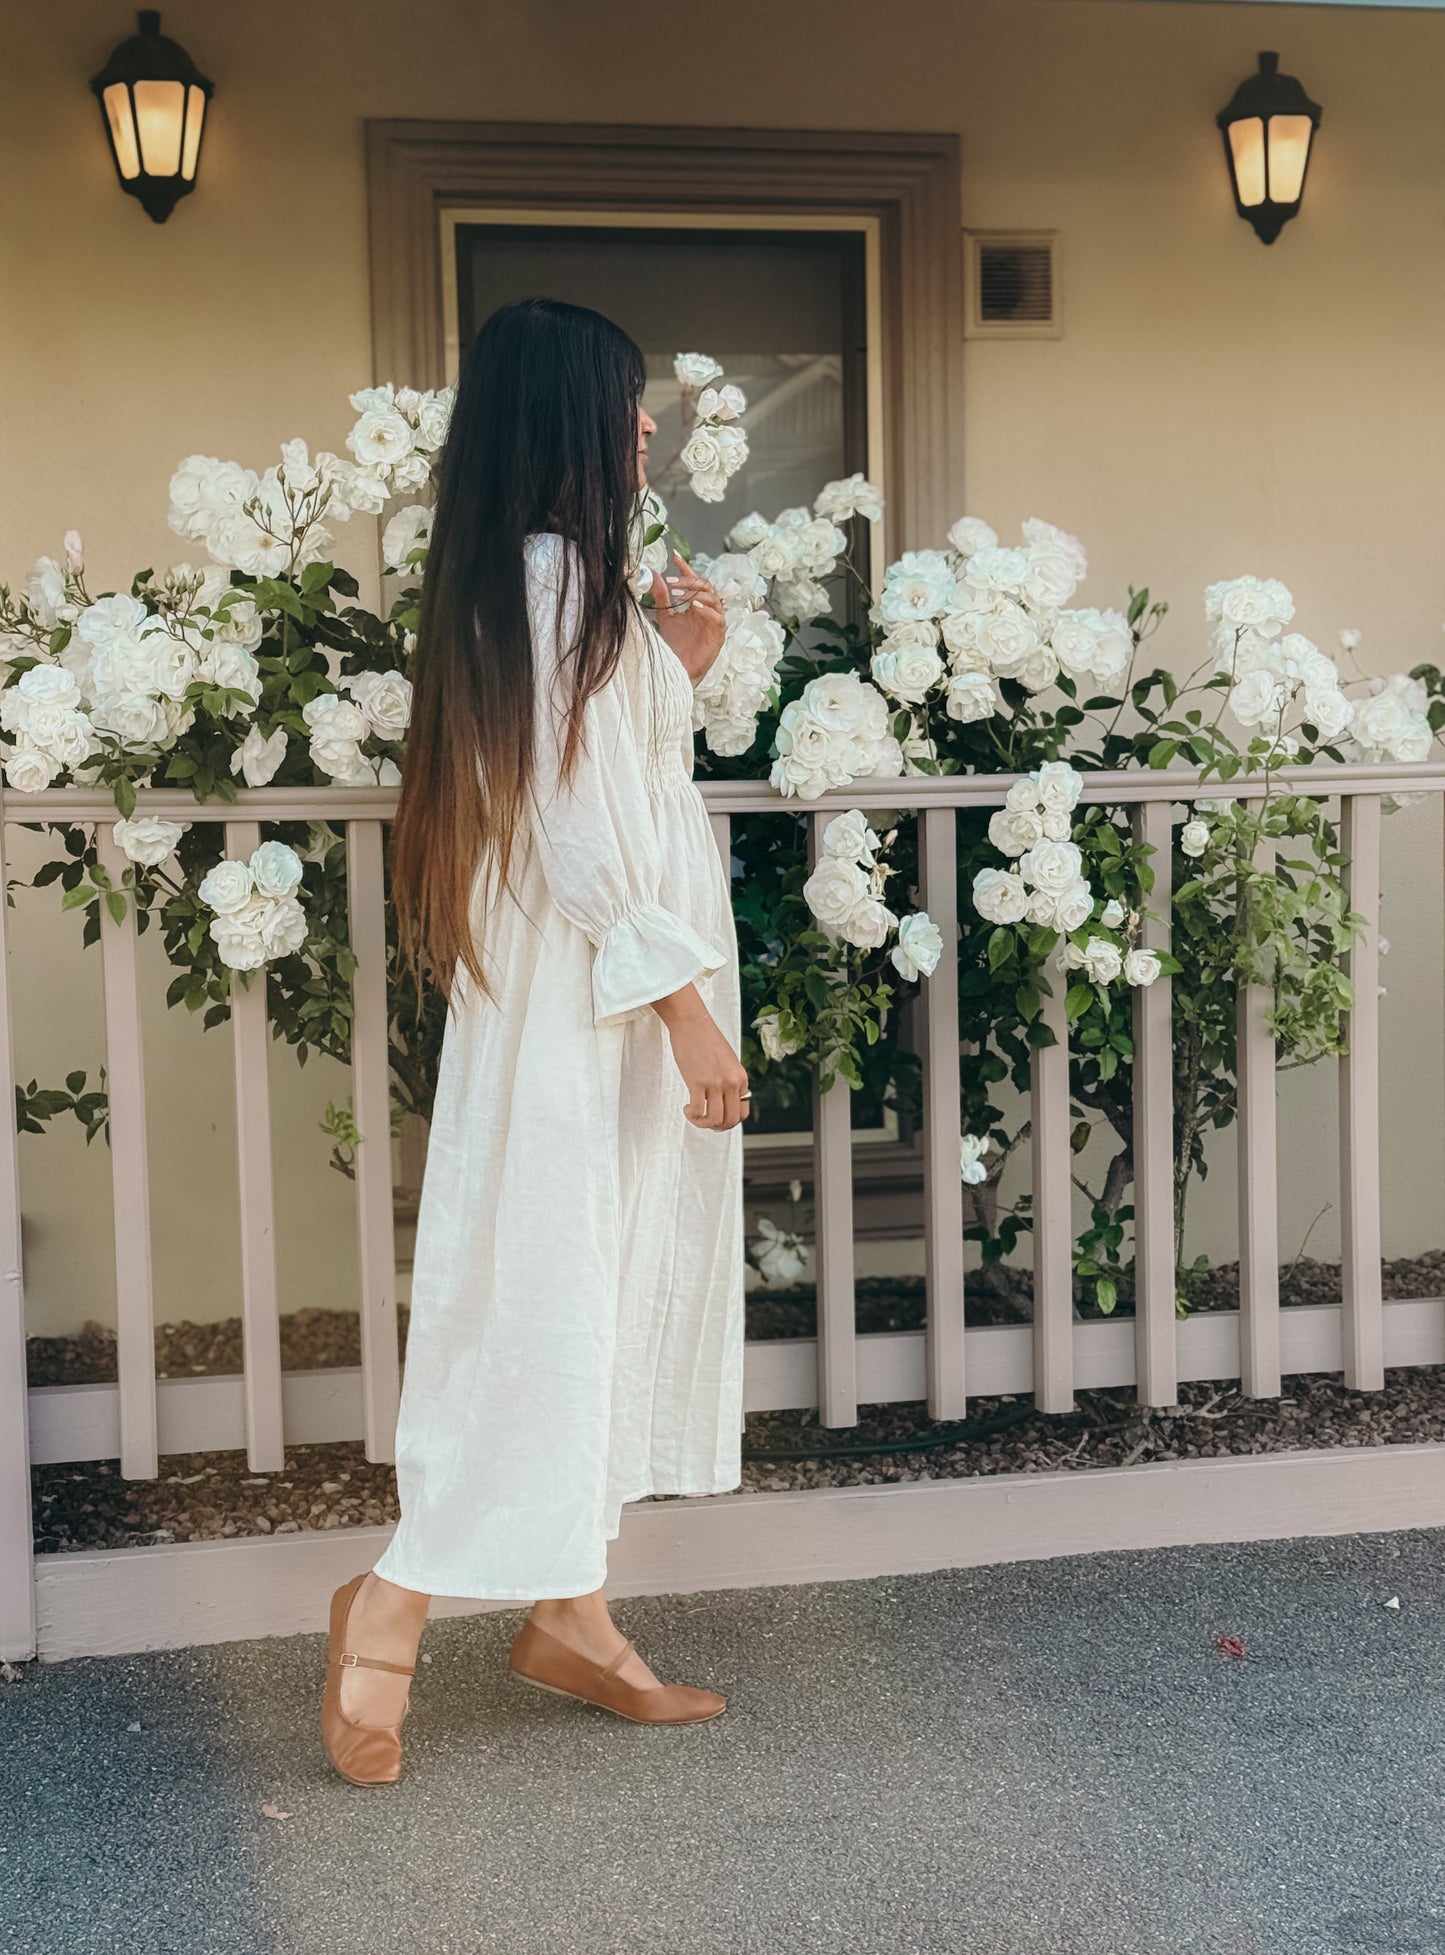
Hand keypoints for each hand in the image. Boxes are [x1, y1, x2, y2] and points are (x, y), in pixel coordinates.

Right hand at [650, 983, 749, 1129]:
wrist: (692, 1023)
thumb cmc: (706, 1039)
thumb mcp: (727, 1062)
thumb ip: (729, 1079)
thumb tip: (723, 1100)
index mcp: (741, 1078)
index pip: (742, 1112)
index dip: (729, 1121)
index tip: (716, 1117)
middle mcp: (731, 1083)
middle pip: (730, 1120)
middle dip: (717, 1127)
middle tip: (704, 1121)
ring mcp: (716, 1083)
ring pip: (715, 1119)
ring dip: (702, 1123)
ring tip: (693, 1114)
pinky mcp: (698, 1082)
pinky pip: (698, 1111)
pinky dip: (692, 1115)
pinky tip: (686, 1108)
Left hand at [651, 552, 725, 684]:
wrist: (679, 669)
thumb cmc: (675, 646)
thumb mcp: (666, 616)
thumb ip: (662, 597)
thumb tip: (656, 576)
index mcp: (697, 605)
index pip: (694, 581)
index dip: (686, 567)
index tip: (674, 555)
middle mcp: (708, 611)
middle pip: (705, 587)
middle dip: (689, 580)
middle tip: (672, 580)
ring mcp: (715, 623)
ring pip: (714, 599)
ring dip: (696, 593)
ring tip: (678, 593)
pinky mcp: (719, 636)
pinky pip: (718, 618)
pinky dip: (707, 610)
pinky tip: (694, 607)